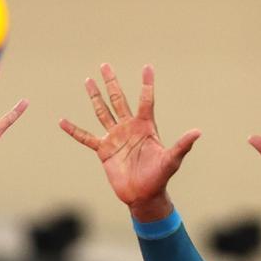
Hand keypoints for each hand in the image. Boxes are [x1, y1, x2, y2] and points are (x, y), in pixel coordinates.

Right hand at [59, 64, 200, 221]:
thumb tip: (198, 132)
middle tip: (104, 64)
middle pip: (118, 99)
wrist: (143, 196)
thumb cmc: (160, 177)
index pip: (146, 100)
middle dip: (111, 82)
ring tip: (88, 80)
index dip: (147, 84)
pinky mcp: (103, 151)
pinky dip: (74, 130)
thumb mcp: (172, 160)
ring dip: (95, 97)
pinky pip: (85, 137)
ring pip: (102, 112)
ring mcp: (115, 138)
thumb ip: (182, 145)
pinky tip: (62, 121)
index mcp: (145, 126)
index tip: (147, 67)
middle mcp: (129, 128)